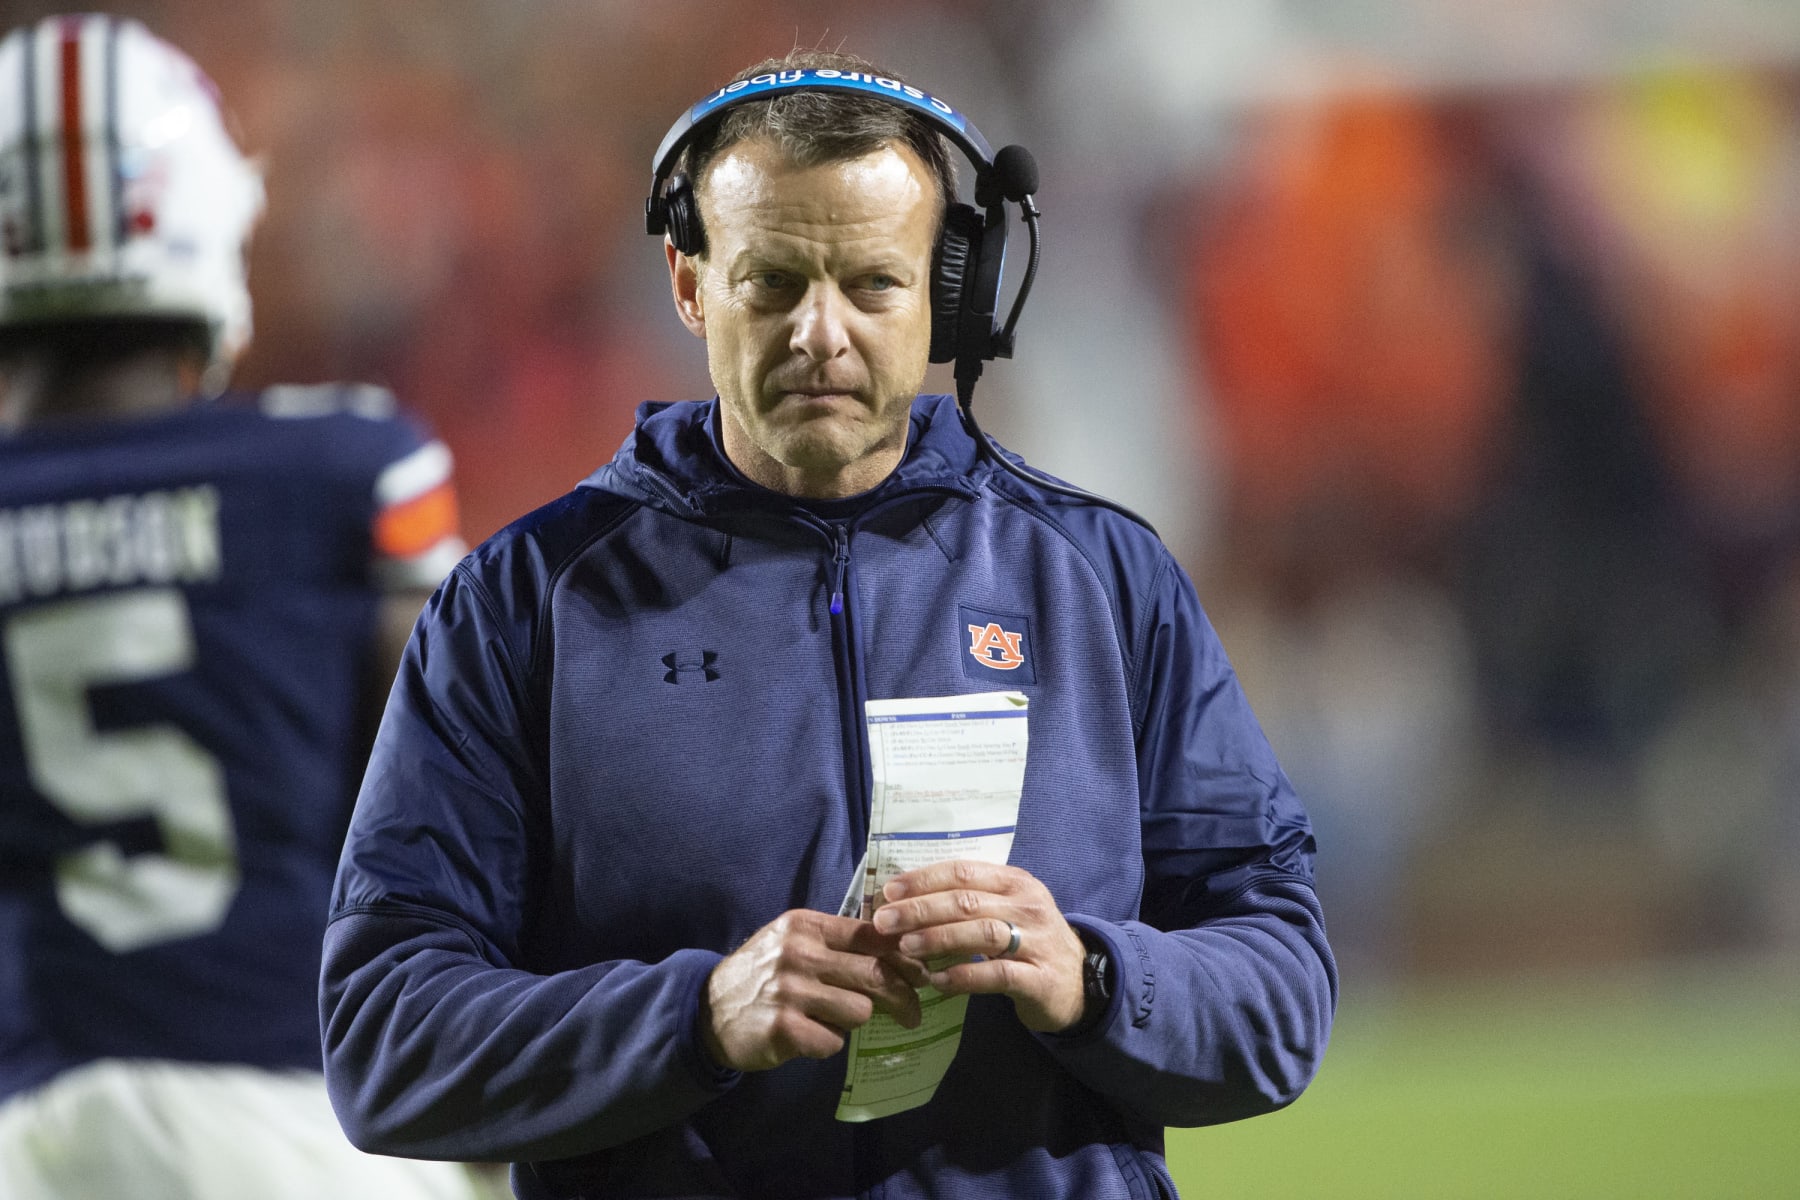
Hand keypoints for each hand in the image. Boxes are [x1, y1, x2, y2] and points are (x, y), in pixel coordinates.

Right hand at [702, 910, 927, 1072]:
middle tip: (912, 1014)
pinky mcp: (783, 1028)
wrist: (708, 1011)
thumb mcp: (794, 942)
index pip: (872, 937)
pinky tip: (808, 1036)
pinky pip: (833, 1041)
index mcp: (806, 925)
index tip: (922, 976)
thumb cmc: (763, 975)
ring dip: (854, 1021)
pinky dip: (827, 1043)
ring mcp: (790, 991)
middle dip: (903, 998)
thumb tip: (902, 951)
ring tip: (832, 1020)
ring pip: (859, 1010)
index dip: (905, 958)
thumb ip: (838, 943)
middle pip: (875, 975)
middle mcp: (798, 953)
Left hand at [871, 860, 1086, 1032]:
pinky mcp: (1041, 978)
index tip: (888, 892)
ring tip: (906, 947)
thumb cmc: (1028, 942)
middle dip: (920, 909)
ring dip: (938, 938)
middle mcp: (1028, 906)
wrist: (1079, 984)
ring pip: (982, 933)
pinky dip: (964, 976)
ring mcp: (1038, 941)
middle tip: (884, 922)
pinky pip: (998, 974)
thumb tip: (905, 899)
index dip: (923, 879)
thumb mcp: (1005, 911)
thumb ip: (967, 902)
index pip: (964, 871)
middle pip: (967, 900)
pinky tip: (938, 981)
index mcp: (1015, 882)